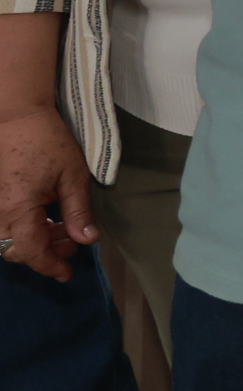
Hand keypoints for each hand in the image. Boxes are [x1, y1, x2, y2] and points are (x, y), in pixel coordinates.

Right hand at [0, 101, 96, 282]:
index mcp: (17, 209)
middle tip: (73, 242)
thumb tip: (87, 241)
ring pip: (7, 240)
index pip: (31, 252)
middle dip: (45, 253)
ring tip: (63, 228)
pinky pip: (3, 225)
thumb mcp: (73, 177)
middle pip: (16, 250)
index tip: (67, 274)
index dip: (50, 266)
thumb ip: (78, 212)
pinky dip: (24, 229)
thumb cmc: (48, 142)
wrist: (17, 116)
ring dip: (35, 241)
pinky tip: (46, 217)